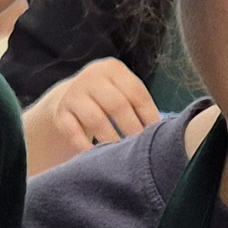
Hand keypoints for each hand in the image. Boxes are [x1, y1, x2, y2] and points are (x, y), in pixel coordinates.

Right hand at [22, 57, 160, 175]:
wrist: (69, 98)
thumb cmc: (108, 100)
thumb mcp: (122, 91)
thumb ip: (139, 104)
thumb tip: (168, 129)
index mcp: (113, 69)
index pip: (136, 93)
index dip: (149, 116)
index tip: (159, 137)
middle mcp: (92, 76)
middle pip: (117, 105)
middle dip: (132, 130)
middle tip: (143, 152)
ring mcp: (73, 93)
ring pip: (95, 119)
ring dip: (111, 140)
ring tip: (122, 157)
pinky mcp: (59, 112)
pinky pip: (72, 131)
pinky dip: (85, 146)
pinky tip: (96, 158)